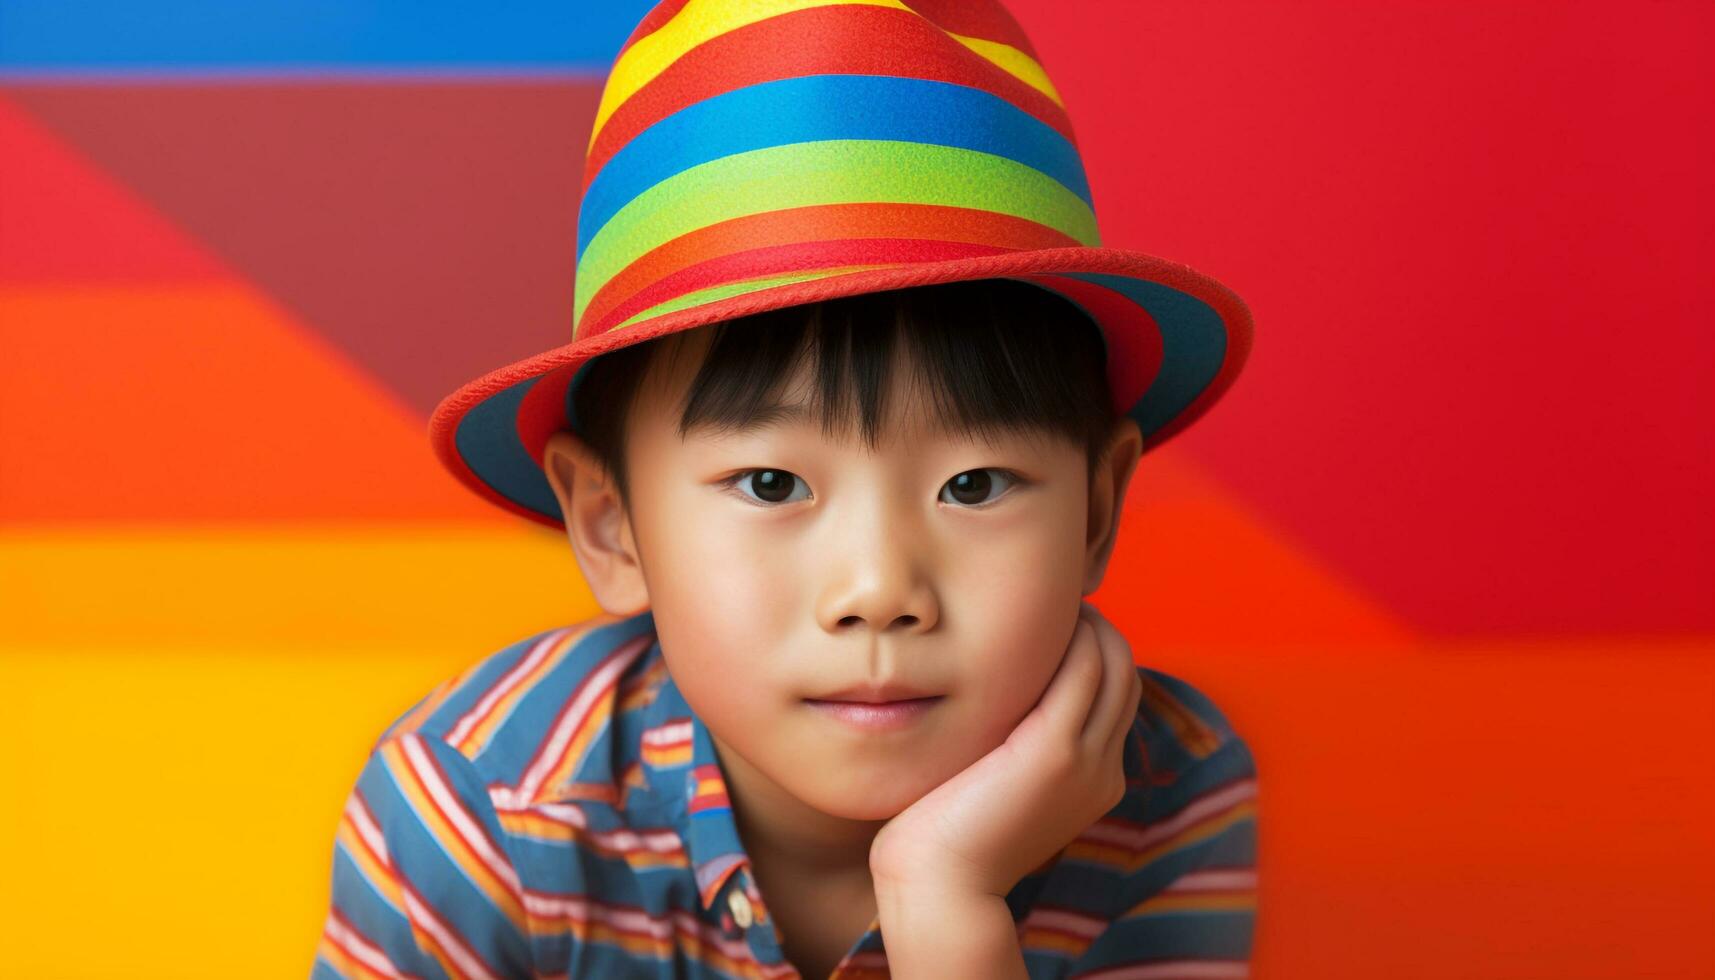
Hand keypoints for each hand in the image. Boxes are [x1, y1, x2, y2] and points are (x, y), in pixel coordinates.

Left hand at [869, 601, 1143, 897]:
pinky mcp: (1057, 752)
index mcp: (1097, 780)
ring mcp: (1087, 761)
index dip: (1095, 650)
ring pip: (1112, 664)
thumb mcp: (996, 780)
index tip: (1057, 621)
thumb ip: (1011, 743)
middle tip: (1056, 599)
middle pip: (1124, 672)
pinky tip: (1036, 619)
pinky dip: (1070, 636)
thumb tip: (992, 701)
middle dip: (1098, 627)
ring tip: (1049, 599)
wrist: (942, 885)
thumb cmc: (949, 833)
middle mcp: (1104, 769)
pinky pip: (1082, 671)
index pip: (1115, 695)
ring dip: (1087, 622)